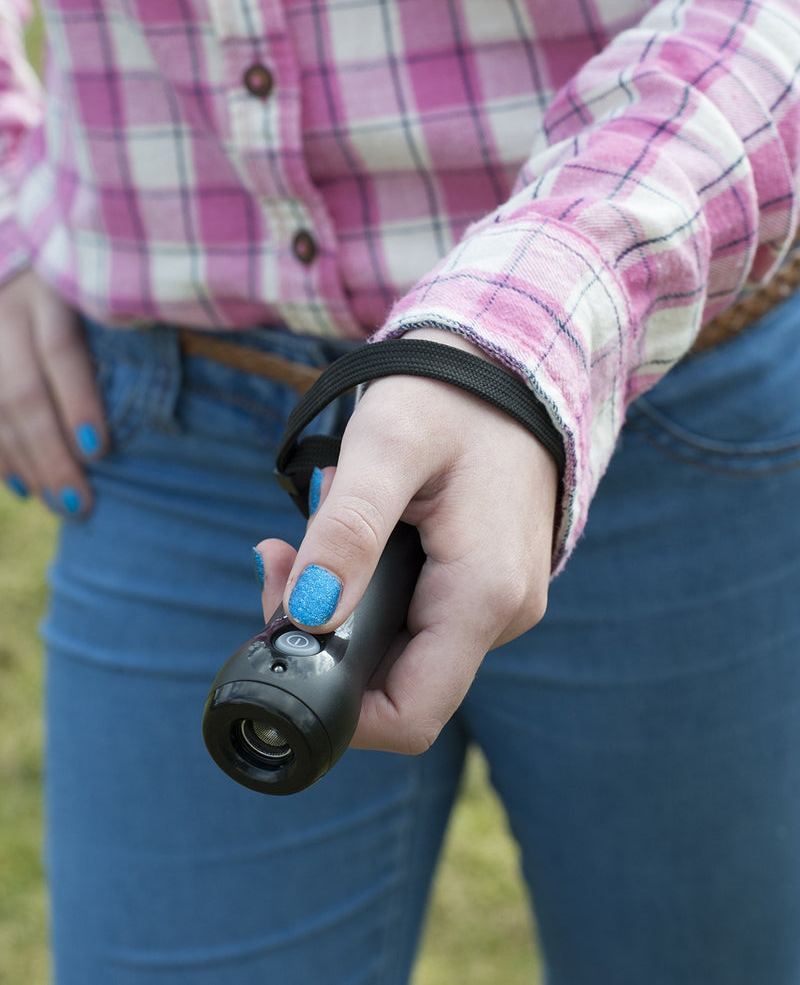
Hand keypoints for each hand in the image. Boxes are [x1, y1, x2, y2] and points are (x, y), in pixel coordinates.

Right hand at [0, 269, 106, 514]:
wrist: (20, 258)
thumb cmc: (86, 283)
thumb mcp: (101, 291)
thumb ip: (125, 327)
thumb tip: (159, 398)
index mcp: (52, 290)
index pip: (61, 351)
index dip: (78, 402)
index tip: (99, 451)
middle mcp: (7, 310)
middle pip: (22, 392)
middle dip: (50, 454)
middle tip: (77, 504)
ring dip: (22, 462)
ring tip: (55, 503)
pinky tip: (19, 486)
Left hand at [257, 329, 558, 754]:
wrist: (513, 364)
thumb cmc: (451, 396)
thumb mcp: (388, 445)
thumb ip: (348, 529)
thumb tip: (307, 613)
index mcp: (483, 593)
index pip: (409, 716)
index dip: (335, 706)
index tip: (285, 641)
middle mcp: (504, 614)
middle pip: (397, 688)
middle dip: (325, 644)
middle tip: (283, 564)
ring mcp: (500, 604)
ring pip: (404, 654)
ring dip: (342, 612)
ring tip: (309, 537)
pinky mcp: (487, 587)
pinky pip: (421, 620)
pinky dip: (370, 592)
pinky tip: (348, 538)